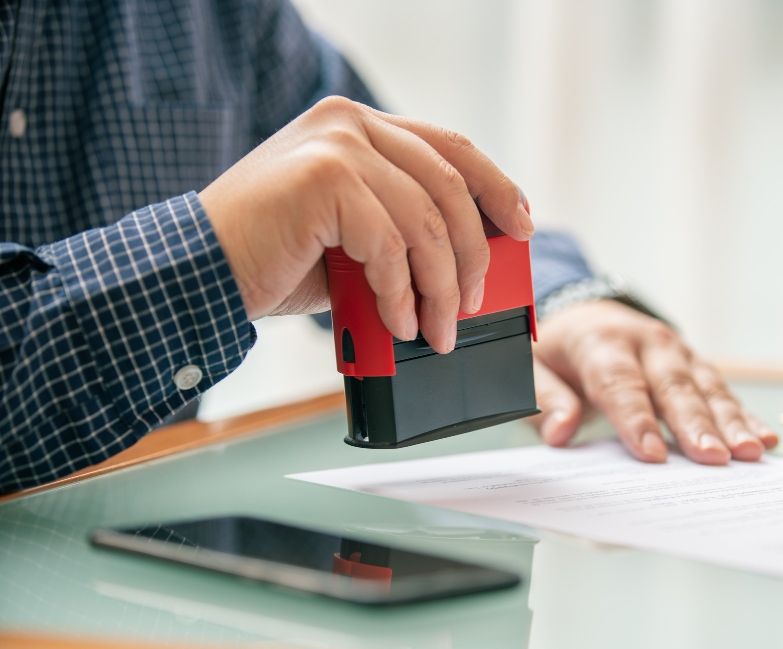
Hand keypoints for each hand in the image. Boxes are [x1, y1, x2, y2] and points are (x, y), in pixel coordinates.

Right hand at [200, 96, 532, 352]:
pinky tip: (399, 322)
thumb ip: (400, 231)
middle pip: (450, 186)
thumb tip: (466, 265)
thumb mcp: (352, 238)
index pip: (450, 148)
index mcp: (359, 127)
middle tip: (472, 305)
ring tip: (437, 330)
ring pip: (427, 221)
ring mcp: (337, 146)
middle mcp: (351, 124)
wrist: (200, 271)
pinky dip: (401, 294)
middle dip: (472, 256)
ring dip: (440, 288)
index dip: (496, 186)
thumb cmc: (272, 258)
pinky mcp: (325, 180)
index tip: (522, 225)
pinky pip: (391, 246)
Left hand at [531, 300, 777, 463]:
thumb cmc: (556, 352)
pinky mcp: (694, 364)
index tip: (653, 456)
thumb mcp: (531, 370)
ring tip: (749, 452)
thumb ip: (546, 400)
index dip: (636, 420)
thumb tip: (560, 433)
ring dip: (729, 421)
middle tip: (716, 458)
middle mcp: (646, 342)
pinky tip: (763, 438)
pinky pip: (721, 390)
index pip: (620, 384)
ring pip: (706, 387)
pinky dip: (743, 415)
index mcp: (601, 341)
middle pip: (673, 386)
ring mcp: (676, 352)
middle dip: (696, 424)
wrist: (583, 314)